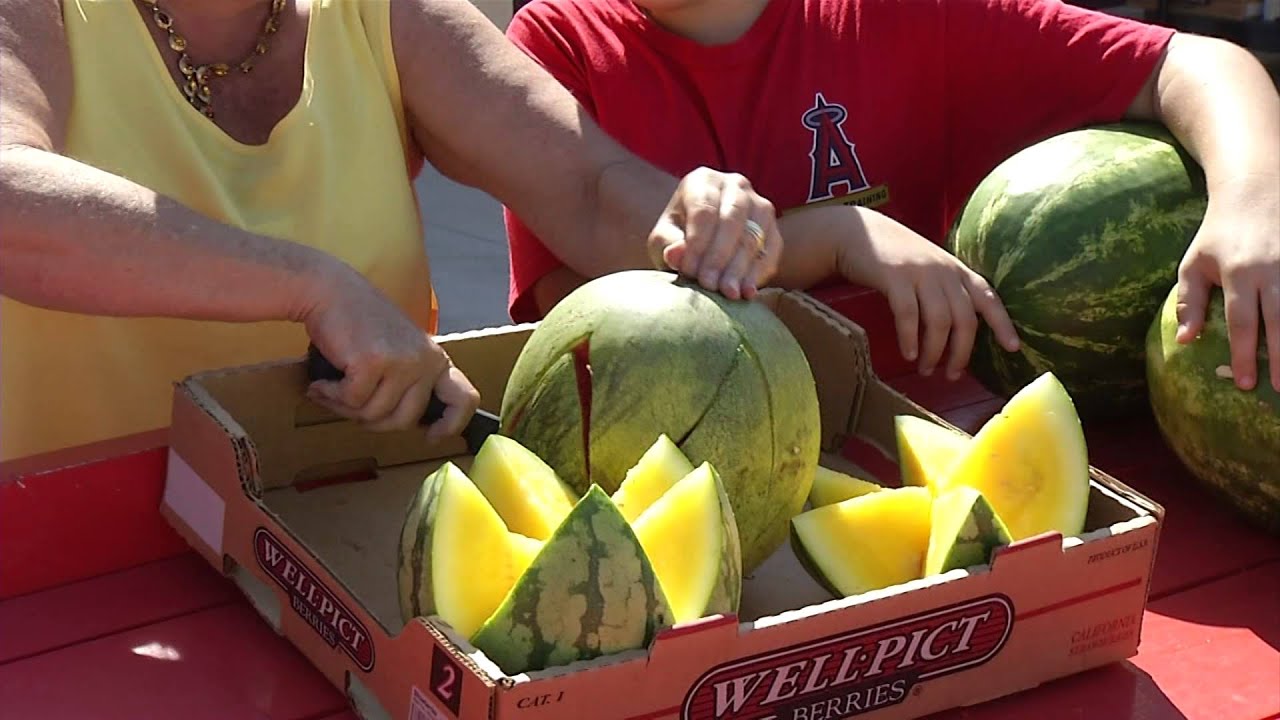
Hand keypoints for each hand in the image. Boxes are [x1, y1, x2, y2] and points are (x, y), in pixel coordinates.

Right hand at [298, 263, 480, 438]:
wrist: (329, 291)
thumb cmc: (358, 323)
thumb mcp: (399, 351)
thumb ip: (409, 382)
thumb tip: (405, 424)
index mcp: (436, 360)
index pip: (464, 400)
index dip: (451, 425)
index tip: (430, 437)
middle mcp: (426, 362)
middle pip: (404, 420)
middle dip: (371, 422)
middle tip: (349, 407)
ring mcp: (402, 362)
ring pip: (374, 415)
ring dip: (345, 408)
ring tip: (330, 390)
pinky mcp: (374, 363)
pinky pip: (352, 402)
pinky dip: (331, 396)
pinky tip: (321, 384)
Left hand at [647, 167, 781, 300]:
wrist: (700, 241)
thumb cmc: (676, 237)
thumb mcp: (663, 240)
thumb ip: (667, 244)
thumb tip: (675, 254)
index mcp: (702, 181)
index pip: (704, 210)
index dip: (697, 243)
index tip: (689, 272)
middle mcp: (735, 185)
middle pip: (731, 220)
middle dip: (719, 256)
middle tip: (709, 285)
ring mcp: (759, 204)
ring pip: (753, 235)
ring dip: (740, 267)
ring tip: (728, 293)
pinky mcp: (773, 229)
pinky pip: (771, 250)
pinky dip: (759, 273)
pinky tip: (747, 293)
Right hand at [838, 209, 1019, 379]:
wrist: (857, 232)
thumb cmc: (893, 255)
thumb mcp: (928, 267)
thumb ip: (945, 290)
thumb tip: (956, 330)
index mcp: (956, 270)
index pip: (988, 298)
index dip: (1003, 324)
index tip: (1013, 348)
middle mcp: (944, 271)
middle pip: (964, 319)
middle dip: (961, 353)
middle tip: (952, 375)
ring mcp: (920, 273)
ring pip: (939, 321)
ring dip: (934, 351)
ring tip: (926, 369)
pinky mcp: (895, 277)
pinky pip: (908, 314)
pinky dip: (909, 338)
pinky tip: (908, 354)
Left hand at [1174, 188, 1279, 390]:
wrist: (1256, 191)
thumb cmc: (1218, 234)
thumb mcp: (1194, 263)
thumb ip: (1189, 302)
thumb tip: (1185, 341)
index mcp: (1238, 273)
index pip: (1242, 322)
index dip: (1244, 354)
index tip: (1248, 384)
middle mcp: (1271, 270)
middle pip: (1279, 321)